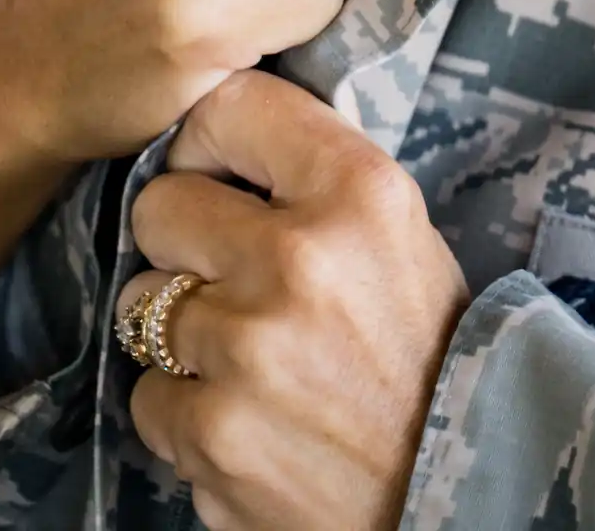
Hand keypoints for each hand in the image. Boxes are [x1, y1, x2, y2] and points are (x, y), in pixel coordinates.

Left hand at [117, 71, 470, 530]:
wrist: (452, 488)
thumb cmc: (424, 350)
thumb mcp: (398, 234)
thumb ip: (316, 178)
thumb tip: (220, 137)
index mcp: (357, 190)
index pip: (231, 106)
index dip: (207, 139)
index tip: (213, 169)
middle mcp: (299, 256)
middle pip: (160, 203)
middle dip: (182, 240)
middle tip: (224, 273)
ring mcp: (248, 347)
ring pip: (143, 301)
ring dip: (180, 331)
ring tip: (245, 355)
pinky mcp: (212, 430)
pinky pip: (147, 394)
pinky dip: (184, 408)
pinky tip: (242, 414)